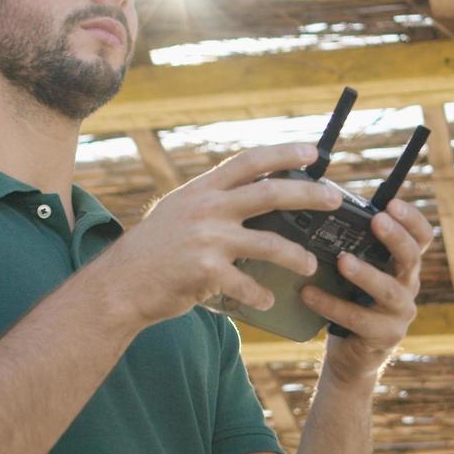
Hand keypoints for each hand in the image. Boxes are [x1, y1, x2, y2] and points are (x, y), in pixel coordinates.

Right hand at [87, 142, 344, 329]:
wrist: (119, 285)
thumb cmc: (151, 251)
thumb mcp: (177, 211)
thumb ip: (210, 201)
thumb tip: (247, 193)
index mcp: (202, 190)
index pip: (250, 161)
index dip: (284, 153)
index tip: (312, 152)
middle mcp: (207, 208)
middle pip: (271, 194)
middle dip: (309, 194)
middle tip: (334, 198)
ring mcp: (208, 239)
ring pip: (270, 243)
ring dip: (296, 256)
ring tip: (310, 265)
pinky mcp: (206, 272)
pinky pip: (247, 284)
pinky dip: (260, 294)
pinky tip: (267, 300)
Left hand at [300, 197, 433, 385]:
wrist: (352, 355)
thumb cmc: (352, 302)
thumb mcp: (357, 272)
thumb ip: (352, 248)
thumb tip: (319, 208)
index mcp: (403, 266)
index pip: (421, 237)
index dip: (412, 219)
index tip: (392, 204)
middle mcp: (408, 287)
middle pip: (412, 258)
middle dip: (395, 238)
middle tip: (376, 221)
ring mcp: (399, 314)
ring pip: (389, 291)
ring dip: (367, 273)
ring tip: (343, 261)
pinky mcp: (384, 337)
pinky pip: (358, 319)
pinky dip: (331, 305)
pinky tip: (308, 294)